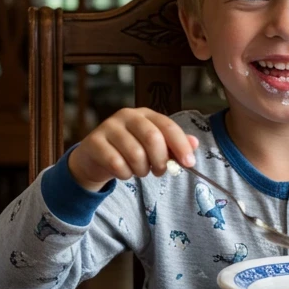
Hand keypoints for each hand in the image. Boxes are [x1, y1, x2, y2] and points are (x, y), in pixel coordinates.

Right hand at [67, 108, 198, 192]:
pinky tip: (124, 172)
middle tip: (160, 172)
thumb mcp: (152, 148)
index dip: (180, 145)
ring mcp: (108, 127)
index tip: (189, 163)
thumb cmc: (127, 151)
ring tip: (139, 171)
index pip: (167, 126)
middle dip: (160, 160)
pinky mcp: (94, 141)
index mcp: (144, 114)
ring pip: (135, 154)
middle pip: (152, 138)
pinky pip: (116, 164)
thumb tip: (194, 143)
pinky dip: (125, 174)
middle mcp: (126, 115)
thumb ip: (172, 145)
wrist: (94, 158)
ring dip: (142, 170)